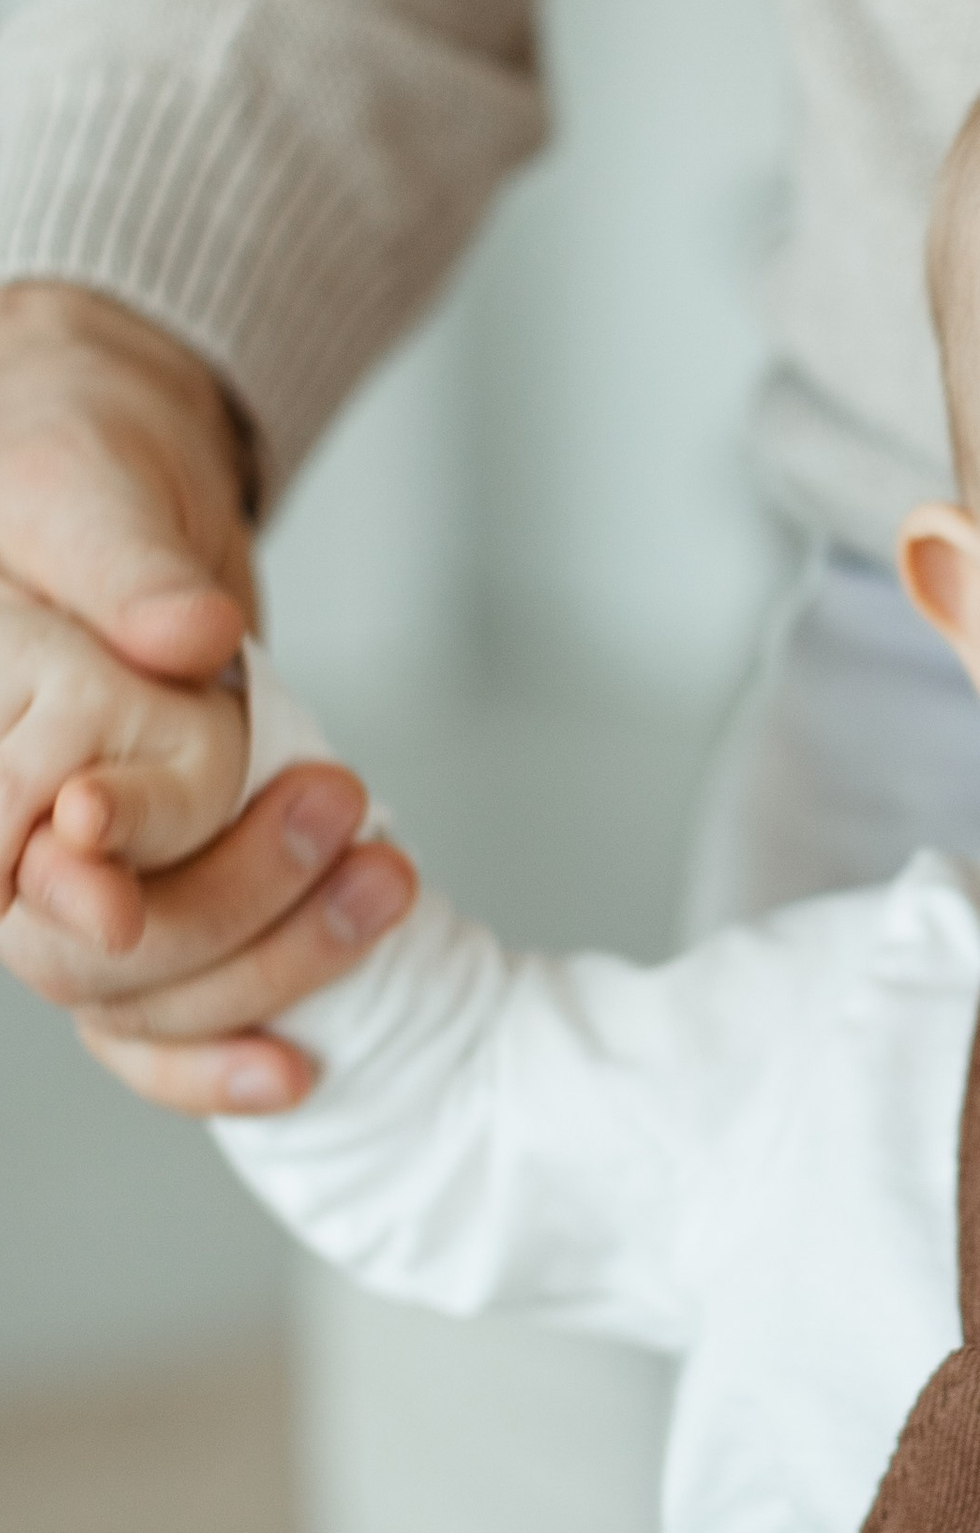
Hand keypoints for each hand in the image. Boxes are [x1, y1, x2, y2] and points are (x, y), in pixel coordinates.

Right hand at [0, 279, 412, 1079]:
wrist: (110, 480)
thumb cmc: (72, 462)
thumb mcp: (86, 482)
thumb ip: (124, 568)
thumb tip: (185, 638)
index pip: (0, 844)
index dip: (82, 866)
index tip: (127, 846)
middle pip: (84, 944)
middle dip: (227, 900)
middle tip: (343, 804)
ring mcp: (63, 876)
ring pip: (138, 992)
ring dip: (273, 958)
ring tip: (387, 872)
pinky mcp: (139, 893)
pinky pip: (155, 1019)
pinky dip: (221, 1056)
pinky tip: (298, 1070)